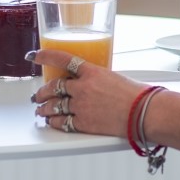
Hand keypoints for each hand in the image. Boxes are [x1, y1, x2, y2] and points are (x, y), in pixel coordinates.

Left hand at [29, 52, 146, 135]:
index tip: (35, 56)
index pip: (62, 59)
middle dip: (43, 91)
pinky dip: (54, 122)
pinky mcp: (84, 123)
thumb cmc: (137, 95)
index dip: (45, 56)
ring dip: (44, 108)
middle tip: (39, 94)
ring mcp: (81, 106)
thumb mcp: (114, 78)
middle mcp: (83, 88)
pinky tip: (52, 121)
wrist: (144, 113)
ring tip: (41, 110)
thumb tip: (90, 83)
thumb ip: (97, 79)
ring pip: (54, 106)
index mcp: (92, 72)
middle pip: (54, 87)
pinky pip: (62, 122)